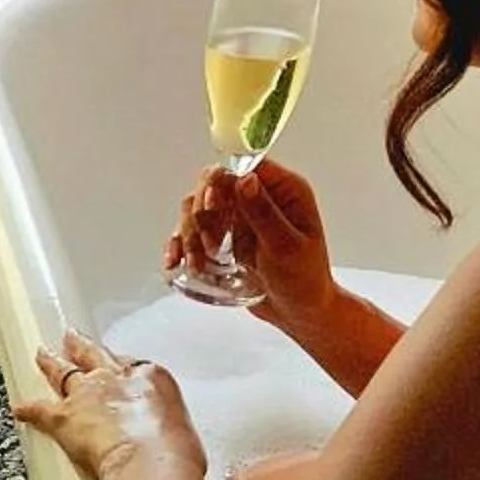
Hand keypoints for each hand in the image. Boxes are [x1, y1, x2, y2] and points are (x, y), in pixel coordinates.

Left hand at [12, 329, 205, 479]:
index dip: (118, 364)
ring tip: (43, 354)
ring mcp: (86, 395)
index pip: (130, 364)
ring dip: (52, 363)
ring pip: (64, 372)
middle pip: (93, 356)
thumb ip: (169, 430)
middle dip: (81, 345)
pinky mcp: (64, 418)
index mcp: (149, 378)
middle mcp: (114, 379)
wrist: (150, 463)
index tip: (115, 365)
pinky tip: (19, 408)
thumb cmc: (174, 452)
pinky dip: (29, 409)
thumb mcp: (184, 432)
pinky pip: (40, 410)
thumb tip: (172, 444)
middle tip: (71, 335)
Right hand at [165, 161, 338, 339]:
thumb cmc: (304, 280)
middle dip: (202, 214)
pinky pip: (194, 232)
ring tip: (198, 264)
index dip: (220, 180)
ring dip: (190, 234)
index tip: (211, 205)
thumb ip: (265, 214)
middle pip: (213, 185)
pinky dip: (181, 245)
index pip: (244, 166)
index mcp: (283, 191)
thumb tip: (245, 179)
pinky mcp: (225, 237)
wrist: (300, 313)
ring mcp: (240, 217)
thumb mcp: (287, 247)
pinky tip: (174, 262)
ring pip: (198, 209)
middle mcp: (258, 197)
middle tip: (211, 246)